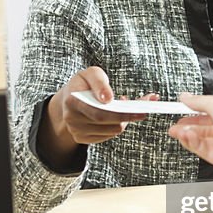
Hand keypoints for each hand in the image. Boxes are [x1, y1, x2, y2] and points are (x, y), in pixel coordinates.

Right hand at [37, 66, 157, 169]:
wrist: (69, 98)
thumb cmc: (83, 83)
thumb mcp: (90, 74)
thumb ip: (99, 82)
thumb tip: (108, 98)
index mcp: (72, 101)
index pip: (100, 113)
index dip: (120, 113)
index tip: (140, 110)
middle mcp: (71, 119)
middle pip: (108, 124)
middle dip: (129, 117)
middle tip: (144, 109)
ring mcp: (76, 131)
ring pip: (111, 131)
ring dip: (124, 121)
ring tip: (127, 107)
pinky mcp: (82, 138)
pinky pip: (108, 136)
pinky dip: (117, 126)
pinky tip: (117, 115)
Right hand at [168, 94, 212, 174]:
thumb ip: (198, 101)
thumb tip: (185, 96)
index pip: (205, 111)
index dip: (191, 111)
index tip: (178, 110)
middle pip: (202, 128)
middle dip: (186, 126)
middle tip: (174, 125)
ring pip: (201, 140)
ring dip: (187, 135)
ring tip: (177, 131)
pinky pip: (203, 151)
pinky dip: (193, 144)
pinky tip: (186, 137)